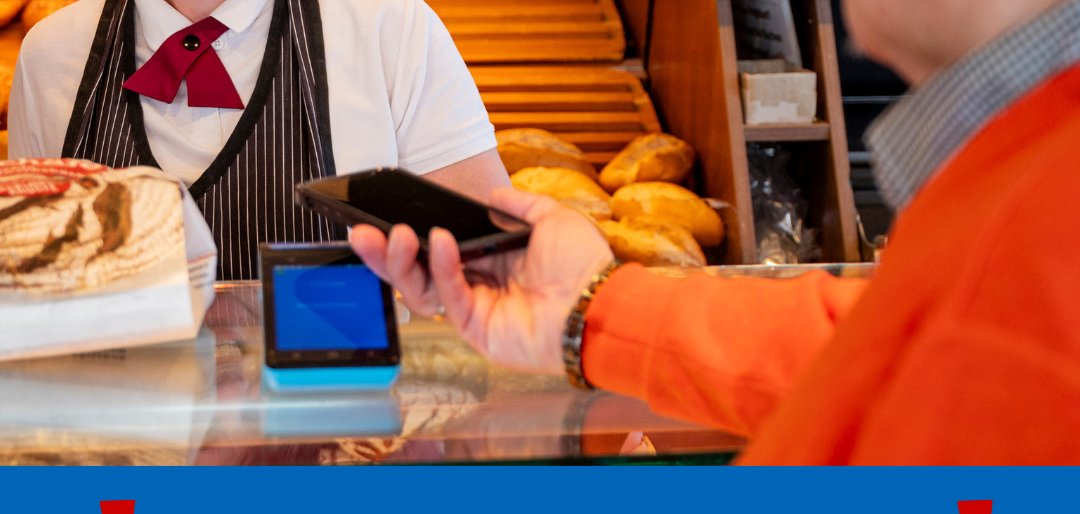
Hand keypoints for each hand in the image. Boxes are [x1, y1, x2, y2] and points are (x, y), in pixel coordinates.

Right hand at [350, 188, 613, 373]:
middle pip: (420, 270)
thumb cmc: (583, 264)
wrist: (599, 303)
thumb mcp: (552, 217)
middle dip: (388, 253)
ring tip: (394, 235)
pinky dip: (442, 267)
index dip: (413, 234)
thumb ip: (518, 204)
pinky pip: (450, 295)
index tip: (386, 215)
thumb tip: (492, 195)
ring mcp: (474, 307)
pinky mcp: (476, 328)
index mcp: (492, 259)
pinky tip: (439, 241)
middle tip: (361, 232)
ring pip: (423, 288)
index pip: (439, 247)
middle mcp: (479, 283)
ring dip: (403, 261)